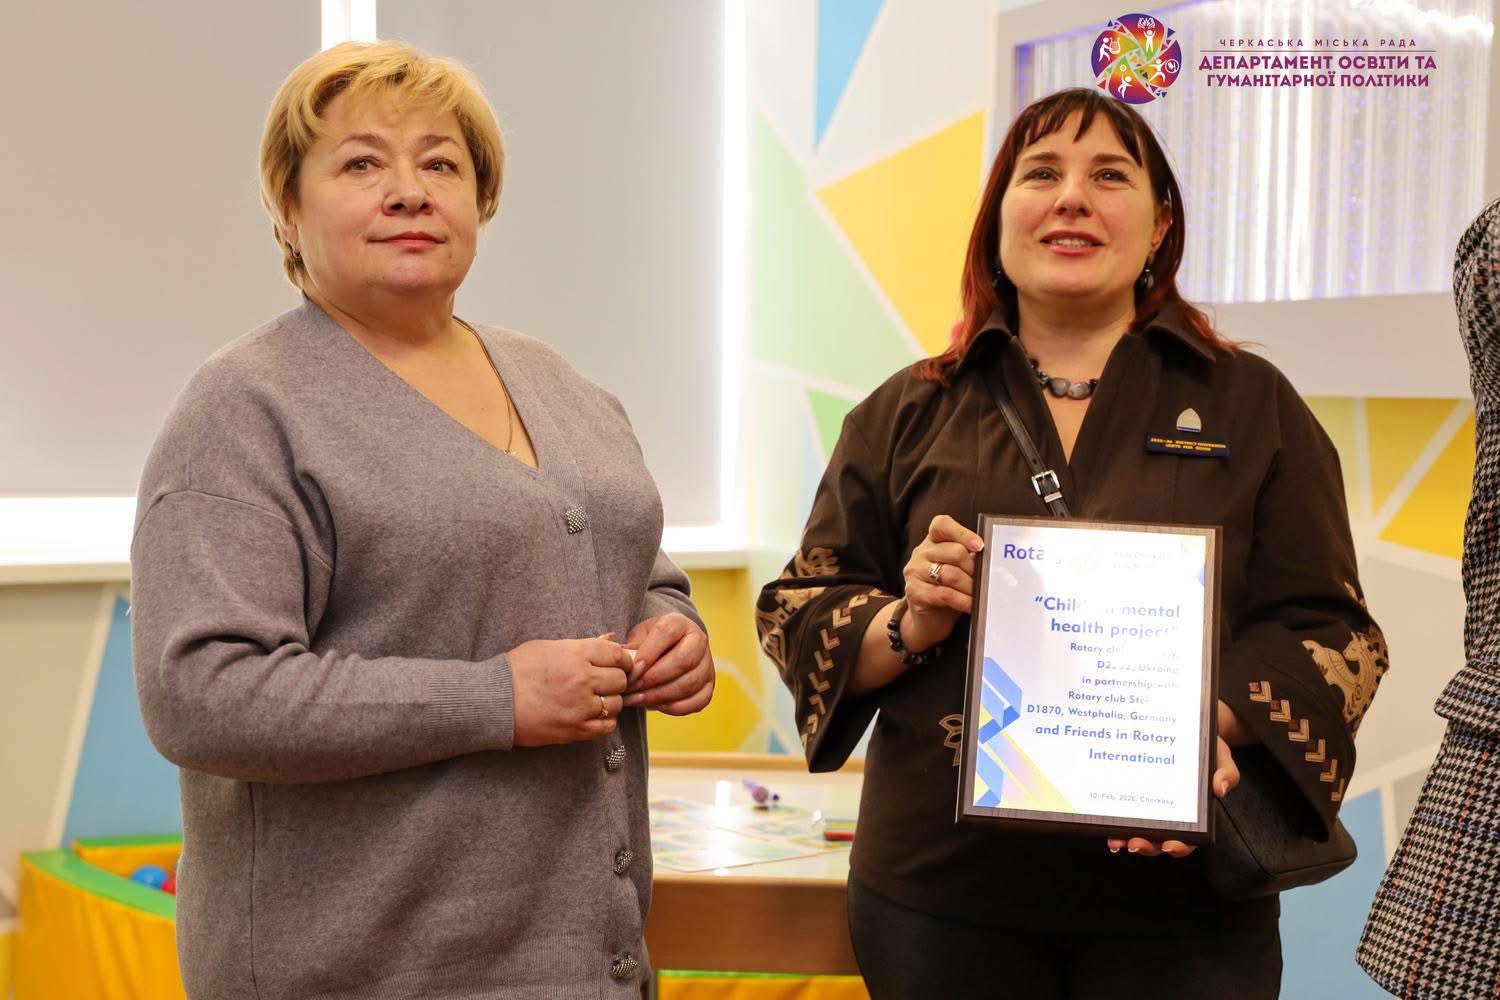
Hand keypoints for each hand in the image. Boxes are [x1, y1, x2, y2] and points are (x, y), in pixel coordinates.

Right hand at [509, 636, 632, 746]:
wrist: (494, 701)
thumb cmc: (517, 670)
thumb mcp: (548, 647)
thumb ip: (581, 646)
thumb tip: (611, 641)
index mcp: (576, 654)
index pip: (617, 654)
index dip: (622, 659)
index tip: (619, 664)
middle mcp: (582, 679)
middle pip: (620, 679)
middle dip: (615, 680)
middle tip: (604, 682)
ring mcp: (580, 706)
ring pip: (616, 703)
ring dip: (609, 701)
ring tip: (594, 699)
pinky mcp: (575, 729)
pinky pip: (607, 726)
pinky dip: (604, 721)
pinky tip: (592, 714)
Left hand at [622, 613, 714, 715]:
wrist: (669, 649)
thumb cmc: (649, 642)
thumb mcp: (638, 637)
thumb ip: (632, 649)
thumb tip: (624, 664)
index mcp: (679, 623)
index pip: (666, 633)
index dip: (648, 653)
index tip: (631, 670)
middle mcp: (699, 640)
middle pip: (683, 661)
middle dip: (654, 678)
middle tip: (632, 689)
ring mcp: (707, 664)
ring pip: (690, 684)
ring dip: (660, 696)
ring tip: (637, 700)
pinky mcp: (710, 685)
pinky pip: (698, 701)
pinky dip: (675, 707)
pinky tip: (655, 706)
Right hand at [900, 515, 984, 651]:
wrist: (928, 620)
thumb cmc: (948, 590)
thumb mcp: (959, 570)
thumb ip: (970, 559)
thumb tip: (993, 561)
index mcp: (932, 542)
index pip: (942, 525)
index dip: (962, 533)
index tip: (980, 547)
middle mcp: (920, 553)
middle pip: (953, 551)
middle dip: (973, 568)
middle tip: (984, 580)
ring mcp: (915, 572)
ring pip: (950, 574)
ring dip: (970, 586)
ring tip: (980, 595)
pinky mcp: (914, 593)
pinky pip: (944, 594)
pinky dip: (962, 600)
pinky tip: (971, 605)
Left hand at [1106, 714, 1240, 857]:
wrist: (1189, 729)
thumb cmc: (1208, 748)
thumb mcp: (1222, 757)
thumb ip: (1227, 772)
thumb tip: (1221, 788)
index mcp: (1194, 814)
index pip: (1188, 838)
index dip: (1179, 846)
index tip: (1171, 844)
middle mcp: (1171, 815)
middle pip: (1159, 841)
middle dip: (1147, 846)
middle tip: (1135, 844)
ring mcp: (1151, 807)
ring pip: (1139, 831)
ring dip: (1126, 839)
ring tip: (1115, 840)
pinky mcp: (1134, 794)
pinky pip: (1123, 812)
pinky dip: (1115, 821)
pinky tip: (1105, 823)